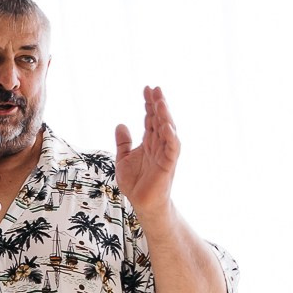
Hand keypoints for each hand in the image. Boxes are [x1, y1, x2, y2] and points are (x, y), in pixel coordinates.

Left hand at [113, 86, 181, 212]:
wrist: (142, 204)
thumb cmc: (136, 183)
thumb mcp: (123, 159)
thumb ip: (123, 143)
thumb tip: (120, 124)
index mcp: (149, 142)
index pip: (150, 119)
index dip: (149, 104)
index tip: (146, 89)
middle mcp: (159, 145)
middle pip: (160, 121)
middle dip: (158, 105)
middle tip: (155, 89)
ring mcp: (165, 154)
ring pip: (167, 131)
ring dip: (165, 116)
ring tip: (160, 102)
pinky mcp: (168, 165)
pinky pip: (172, 149)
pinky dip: (170, 137)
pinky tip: (165, 125)